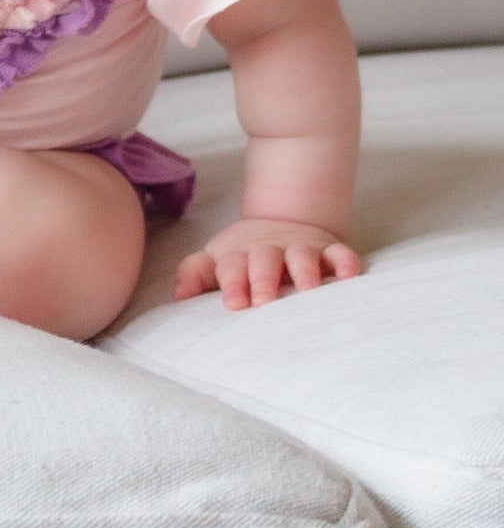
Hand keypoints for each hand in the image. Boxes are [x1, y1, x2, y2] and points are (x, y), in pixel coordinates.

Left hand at [174, 218, 363, 310]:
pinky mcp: (328, 249)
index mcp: (238, 254)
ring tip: (308, 291)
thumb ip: (195, 274)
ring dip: (305, 271)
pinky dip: (345, 262)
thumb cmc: (244, 256)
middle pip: (264, 260)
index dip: (232, 283)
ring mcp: (300, 247)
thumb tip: (178, 298)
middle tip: (264, 302)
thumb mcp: (216, 261)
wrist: (280, 224)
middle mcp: (268, 249)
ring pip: (302, 256)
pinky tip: (349, 275)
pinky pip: (340, 253)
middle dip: (263, 280)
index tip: (234, 303)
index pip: (231, 266)